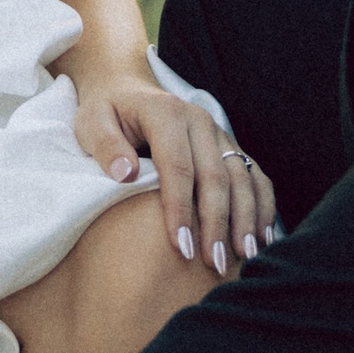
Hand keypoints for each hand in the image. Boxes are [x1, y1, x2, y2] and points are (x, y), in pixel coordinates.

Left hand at [72, 74, 273, 275]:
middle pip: (215, 176)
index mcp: (166, 113)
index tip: (181, 246)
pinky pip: (253, 175)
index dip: (180, 208)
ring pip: (241, 177)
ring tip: (245, 257)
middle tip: (215, 263)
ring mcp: (218, 133)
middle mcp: (199, 121)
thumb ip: (106, 146)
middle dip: (217, 223)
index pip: (177, 166)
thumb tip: (126, 174)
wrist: (126, 89)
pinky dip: (262, 206)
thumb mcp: (91, 122)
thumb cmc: (106, 112)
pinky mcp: (228, 146)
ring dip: (245, 219)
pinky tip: (262, 238)